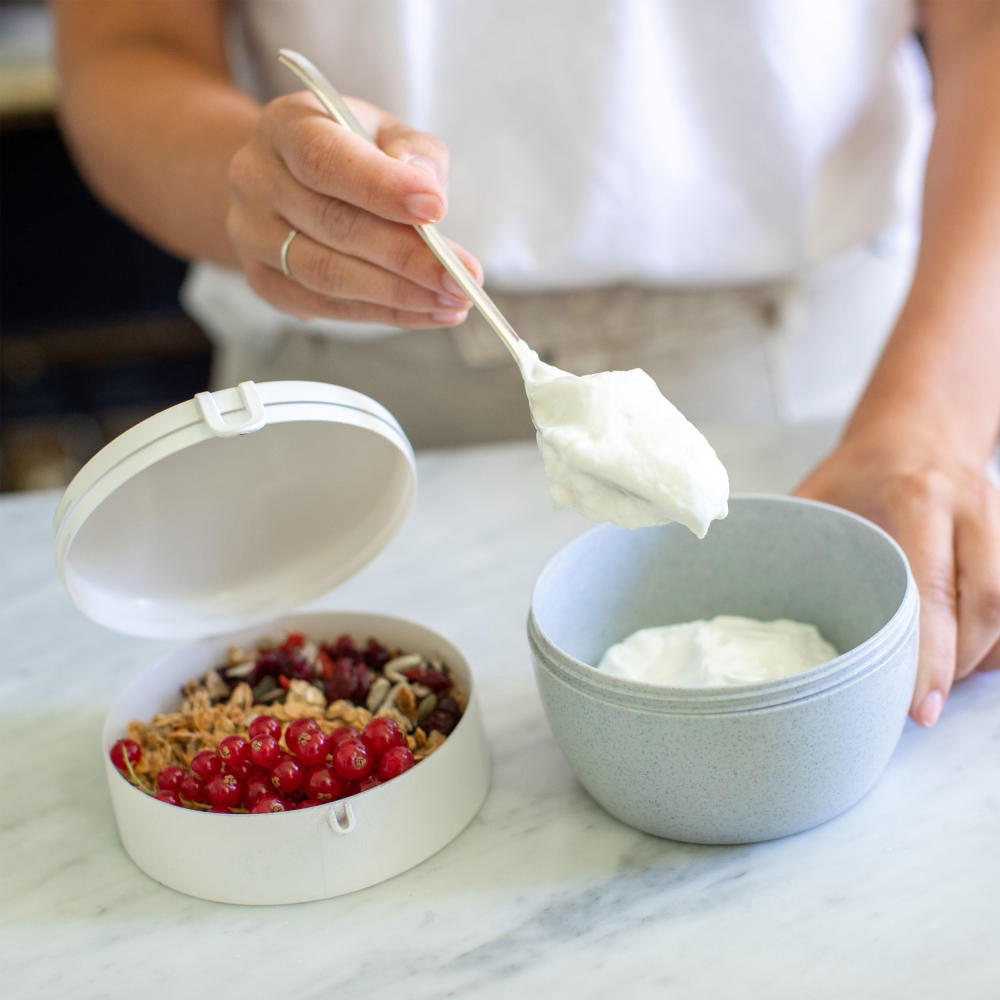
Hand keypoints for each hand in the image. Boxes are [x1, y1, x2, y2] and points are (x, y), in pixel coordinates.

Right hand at [226, 91, 481, 324]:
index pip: (326, 159)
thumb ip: (413, 151)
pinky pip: (325, 308)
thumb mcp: (384, 132)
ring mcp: (252, 235)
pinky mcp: (264, 281)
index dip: (382, 187)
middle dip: (407, 258)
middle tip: (462, 278)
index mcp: (285, 126)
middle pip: (333, 226)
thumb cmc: (350, 154)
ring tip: (452, 301)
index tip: (438, 209)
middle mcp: (257, 179)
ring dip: (399, 295)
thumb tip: (427, 185)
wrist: (286, 180)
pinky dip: (383, 315)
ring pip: (327, 275)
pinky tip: (427, 313)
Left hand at [794, 432, 999, 725]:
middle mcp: (972, 509)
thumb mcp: (819, 493)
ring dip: (979, 657)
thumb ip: (792, 539)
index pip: (930, 587)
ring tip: (937, 683)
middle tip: (923, 710)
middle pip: (988, 604)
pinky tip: (963, 660)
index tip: (915, 706)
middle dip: (957, 666)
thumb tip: (731, 585)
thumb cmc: (860, 471)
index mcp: (918, 497)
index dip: (927, 653)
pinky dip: (996, 644)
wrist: (921, 428)